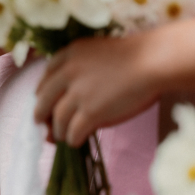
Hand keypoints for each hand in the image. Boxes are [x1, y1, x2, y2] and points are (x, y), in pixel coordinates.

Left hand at [34, 34, 159, 146]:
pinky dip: (72, 139)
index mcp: (68, 55)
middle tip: (43, 125)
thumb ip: (79, 69)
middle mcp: (67, 73)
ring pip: (57, 119)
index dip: (42, 94)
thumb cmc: (134, 56)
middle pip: (43, 100)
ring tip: (62, 137)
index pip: (45, 78)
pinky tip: (75, 142)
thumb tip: (68, 95)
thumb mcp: (96, 52)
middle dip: (40, 115)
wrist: (153, 61)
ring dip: (58, 131)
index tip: (43, 103)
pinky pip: (73, 131)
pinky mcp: (91, 111)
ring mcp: (78, 93)